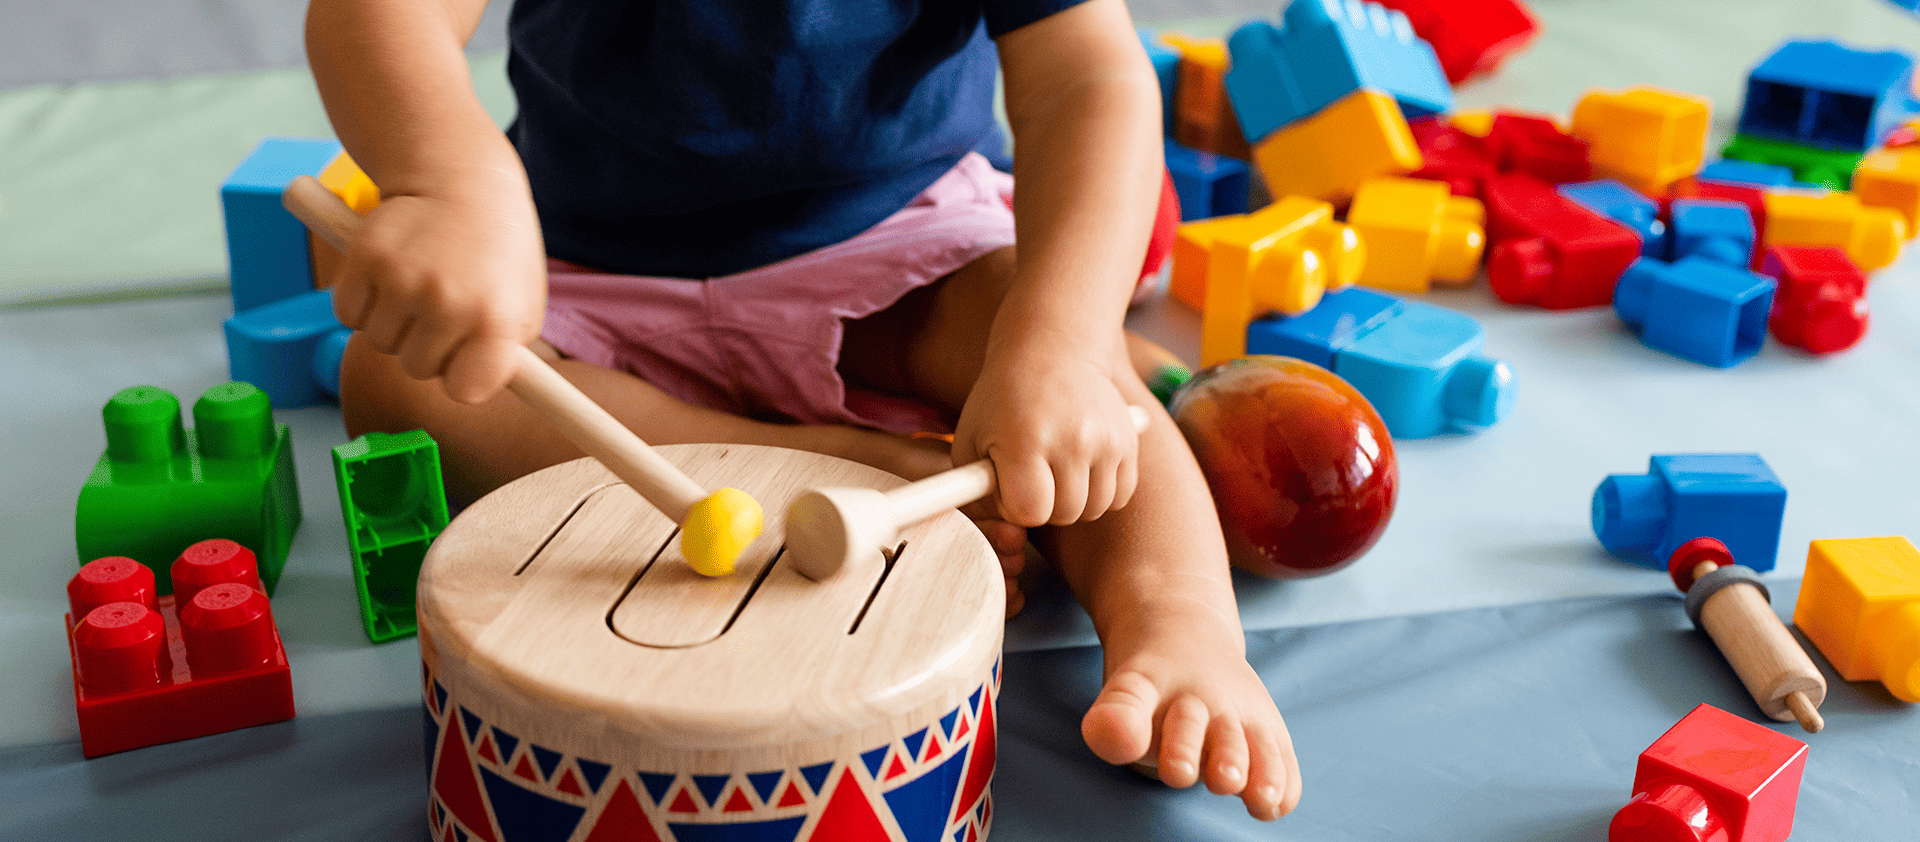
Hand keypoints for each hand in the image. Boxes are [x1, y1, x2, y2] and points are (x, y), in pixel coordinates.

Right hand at [330, 190, 546, 404]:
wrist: (462, 182)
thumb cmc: (497, 254)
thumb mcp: (523, 304)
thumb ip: (505, 356)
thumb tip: (476, 397)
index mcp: (496, 320)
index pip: (465, 391)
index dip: (461, 379)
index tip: (464, 361)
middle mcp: (449, 302)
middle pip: (417, 370)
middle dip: (427, 348)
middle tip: (442, 310)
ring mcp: (404, 280)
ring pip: (380, 342)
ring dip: (394, 324)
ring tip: (420, 286)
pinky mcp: (364, 258)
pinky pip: (348, 314)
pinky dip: (362, 303)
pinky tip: (390, 276)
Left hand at [951, 338, 1139, 527]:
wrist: (1052, 350)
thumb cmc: (1001, 400)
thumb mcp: (969, 439)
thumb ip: (974, 491)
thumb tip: (1002, 531)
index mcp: (1026, 440)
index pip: (1029, 512)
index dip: (1014, 504)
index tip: (1008, 480)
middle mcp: (1072, 439)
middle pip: (1063, 513)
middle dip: (1043, 505)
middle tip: (1032, 474)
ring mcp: (1106, 440)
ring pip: (1094, 509)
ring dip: (1073, 501)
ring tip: (1055, 470)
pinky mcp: (1128, 441)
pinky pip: (1119, 495)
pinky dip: (1101, 492)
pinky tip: (1081, 469)